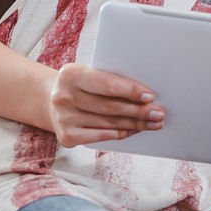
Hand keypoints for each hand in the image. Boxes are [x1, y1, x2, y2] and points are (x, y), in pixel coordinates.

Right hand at [47, 62, 164, 147]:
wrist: (52, 99)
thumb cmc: (82, 84)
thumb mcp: (91, 73)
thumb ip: (111, 79)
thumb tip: (145, 93)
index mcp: (71, 74)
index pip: (108, 84)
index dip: (131, 91)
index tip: (150, 96)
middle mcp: (63, 96)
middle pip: (110, 107)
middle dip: (139, 111)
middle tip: (158, 112)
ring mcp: (63, 118)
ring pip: (109, 123)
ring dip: (135, 124)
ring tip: (153, 122)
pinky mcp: (66, 137)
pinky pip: (101, 136)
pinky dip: (121, 134)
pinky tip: (135, 130)